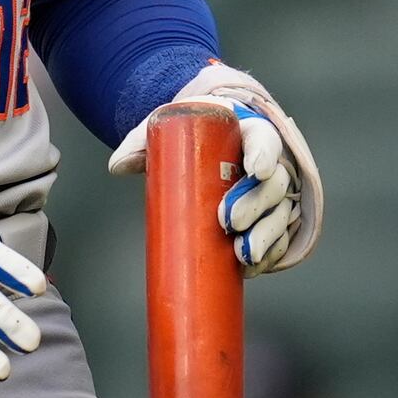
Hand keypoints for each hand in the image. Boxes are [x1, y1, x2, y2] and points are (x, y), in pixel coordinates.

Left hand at [109, 62, 325, 275]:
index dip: (263, 154)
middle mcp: (269, 164)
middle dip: (255, 205)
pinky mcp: (269, 220)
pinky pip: (278, 238)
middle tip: (227, 220)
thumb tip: (117, 166)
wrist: (208, 144)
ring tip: (242, 253)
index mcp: (249, 133)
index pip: (265, 140)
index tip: (253, 169)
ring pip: (280, 215)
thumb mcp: (167, 130)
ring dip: (266, 236)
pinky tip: (251, 267)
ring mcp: (272, 195)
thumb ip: (140, 142)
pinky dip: (269, 253)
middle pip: (274, 184)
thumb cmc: (192, 135)